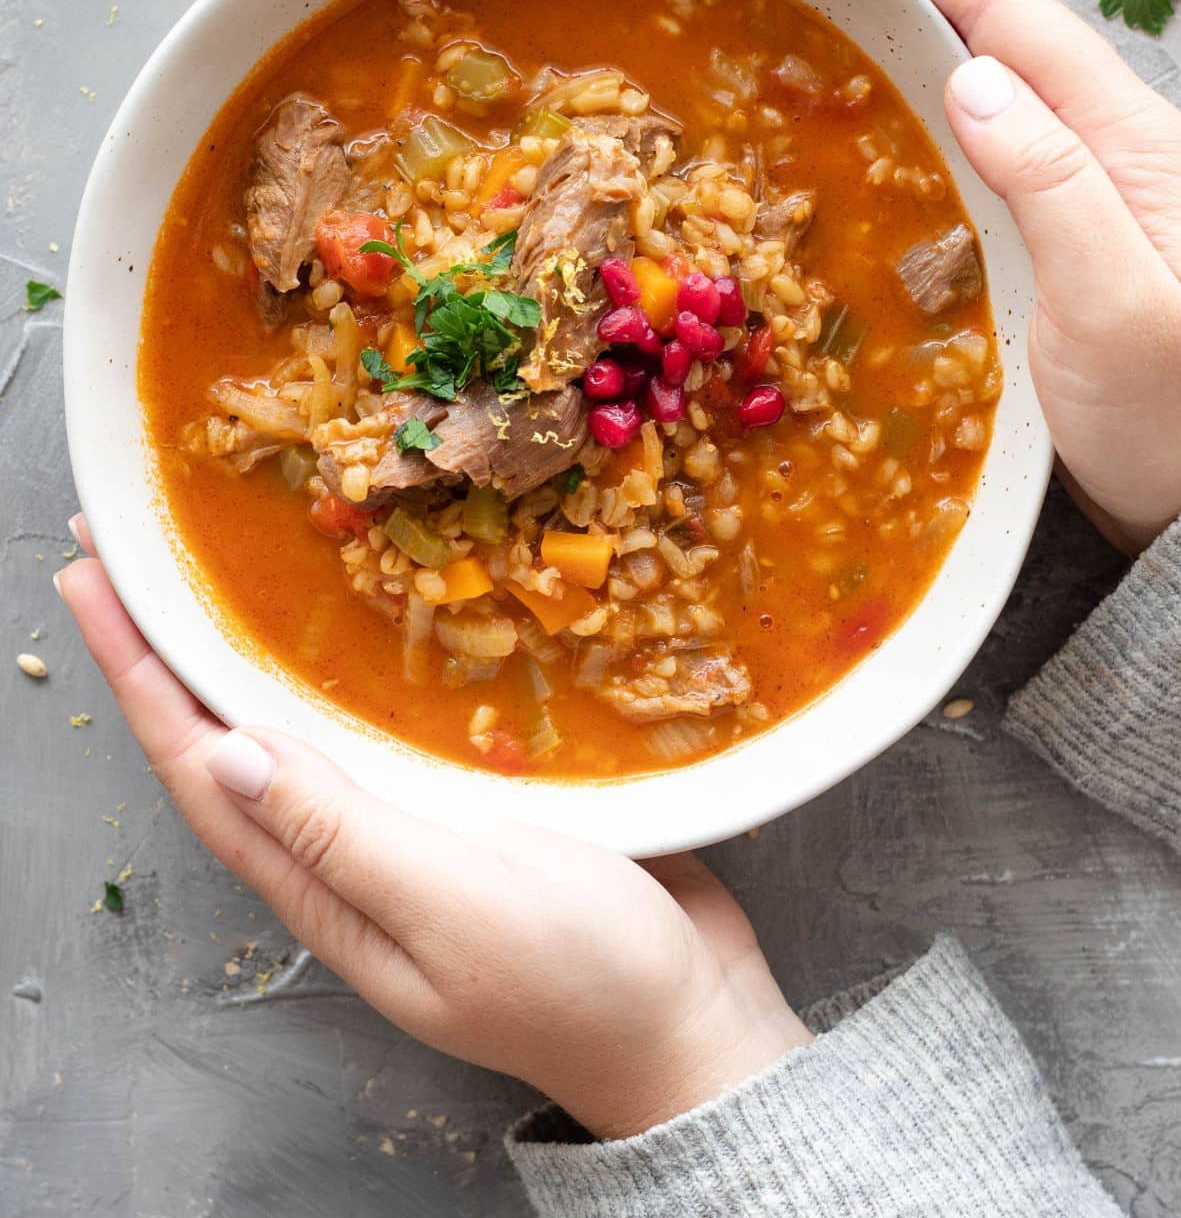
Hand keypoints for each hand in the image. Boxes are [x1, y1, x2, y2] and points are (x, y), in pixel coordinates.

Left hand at [57, 525, 808, 1138]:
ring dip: (246, 651)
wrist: (692, 1023)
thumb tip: (225, 753)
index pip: (201, 769)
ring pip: (303, 727)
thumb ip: (343, 834)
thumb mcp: (455, 905)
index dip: (139, 676)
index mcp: (325, 888)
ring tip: (213, 572)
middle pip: (232, 739)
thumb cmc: (580, 977)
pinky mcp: (468, 805)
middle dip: (172, 649)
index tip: (92, 584)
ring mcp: (408, 830)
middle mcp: (347, 855)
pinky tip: (358, 621)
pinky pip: (383, 726)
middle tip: (128, 554)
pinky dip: (350, 667)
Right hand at [812, 0, 1180, 552]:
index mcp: (1130, 148)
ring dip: (912, 38)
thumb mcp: (1119, 303)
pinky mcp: (1053, 258)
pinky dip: (921, 120)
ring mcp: (1079, 208)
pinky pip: (979, 161)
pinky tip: (883, 121)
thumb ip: (1054, 186)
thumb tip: (974, 77)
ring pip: (986, 95)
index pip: (1016, 23)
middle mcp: (1106, 160)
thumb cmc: (1178, 420)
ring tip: (836, 5)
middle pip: (1000, 38)